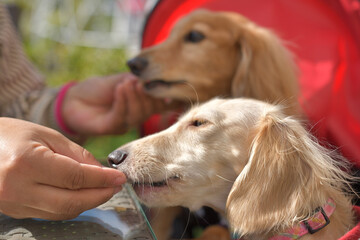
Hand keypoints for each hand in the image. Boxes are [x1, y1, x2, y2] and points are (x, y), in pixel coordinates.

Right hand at [0, 118, 125, 219]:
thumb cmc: (9, 134)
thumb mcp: (45, 135)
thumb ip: (75, 154)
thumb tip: (101, 172)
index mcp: (26, 162)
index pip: (76, 178)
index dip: (102, 179)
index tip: (120, 177)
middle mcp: (18, 188)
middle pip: (71, 202)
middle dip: (100, 196)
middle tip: (116, 186)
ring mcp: (14, 204)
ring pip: (62, 212)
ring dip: (87, 203)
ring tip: (103, 190)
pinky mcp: (14, 212)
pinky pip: (50, 214)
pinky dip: (70, 206)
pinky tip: (82, 195)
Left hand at [61, 73, 167, 134]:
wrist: (73, 99)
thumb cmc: (98, 89)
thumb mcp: (121, 79)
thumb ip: (138, 80)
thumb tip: (155, 79)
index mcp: (142, 105)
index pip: (161, 104)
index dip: (168, 98)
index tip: (170, 86)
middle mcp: (136, 116)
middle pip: (152, 110)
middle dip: (148, 94)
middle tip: (141, 81)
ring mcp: (125, 124)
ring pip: (138, 114)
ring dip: (134, 96)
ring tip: (128, 82)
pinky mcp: (112, 128)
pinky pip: (121, 116)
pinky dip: (122, 100)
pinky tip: (120, 87)